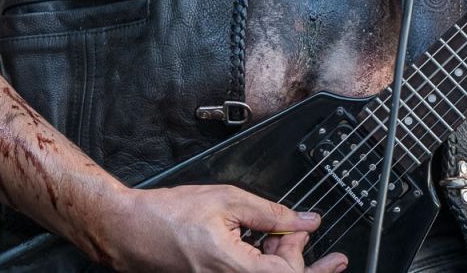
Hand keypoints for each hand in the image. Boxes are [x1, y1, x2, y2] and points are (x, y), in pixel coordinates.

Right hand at [87, 183, 348, 272]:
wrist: (129, 231)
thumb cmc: (167, 215)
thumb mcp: (227, 200)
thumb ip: (272, 214)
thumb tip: (306, 220)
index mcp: (236, 270)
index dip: (317, 268)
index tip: (337, 260)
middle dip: (294, 254)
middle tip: (294, 227)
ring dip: (276, 258)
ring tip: (272, 231)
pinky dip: (258, 262)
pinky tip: (256, 241)